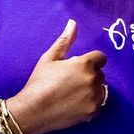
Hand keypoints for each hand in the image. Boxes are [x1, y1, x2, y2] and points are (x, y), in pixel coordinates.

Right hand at [6, 19, 107, 133]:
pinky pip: (98, 104)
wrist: (33, 111)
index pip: (100, 58)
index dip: (90, 61)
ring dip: (91, 90)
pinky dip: (90, 104)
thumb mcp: (49, 58)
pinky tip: (74, 105)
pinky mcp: (93, 111)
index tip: (78, 68)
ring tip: (72, 94)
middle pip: (100, 74)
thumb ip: (65, 41)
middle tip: (70, 82)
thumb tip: (73, 23)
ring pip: (100, 89)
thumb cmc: (39, 82)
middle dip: (89, 76)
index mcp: (84, 64)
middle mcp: (93, 79)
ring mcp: (94, 96)